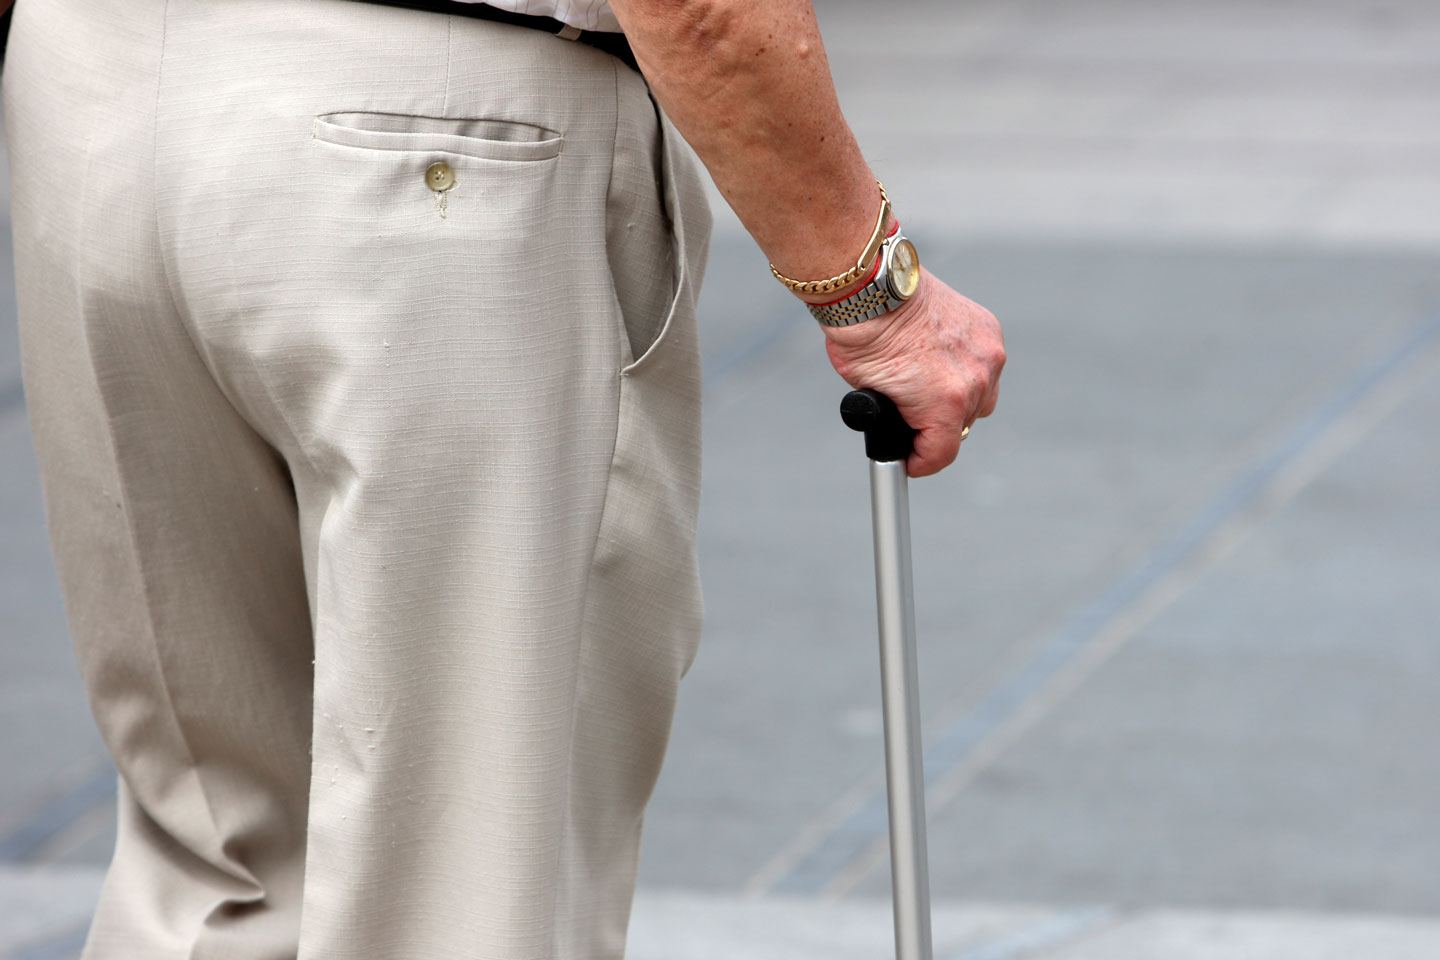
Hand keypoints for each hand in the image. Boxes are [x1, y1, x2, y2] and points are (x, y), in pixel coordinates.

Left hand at [820, 268, 1004, 476]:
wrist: (874, 289)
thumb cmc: (865, 338)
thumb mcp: (868, 395)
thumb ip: (894, 418)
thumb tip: (900, 427)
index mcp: (945, 402)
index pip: (942, 454)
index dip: (922, 463)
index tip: (910, 461)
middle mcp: (975, 380)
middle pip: (962, 427)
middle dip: (935, 428)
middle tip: (911, 418)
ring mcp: (987, 353)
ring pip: (981, 399)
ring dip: (958, 400)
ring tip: (927, 388)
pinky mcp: (990, 331)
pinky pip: (986, 367)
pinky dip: (968, 370)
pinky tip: (941, 362)